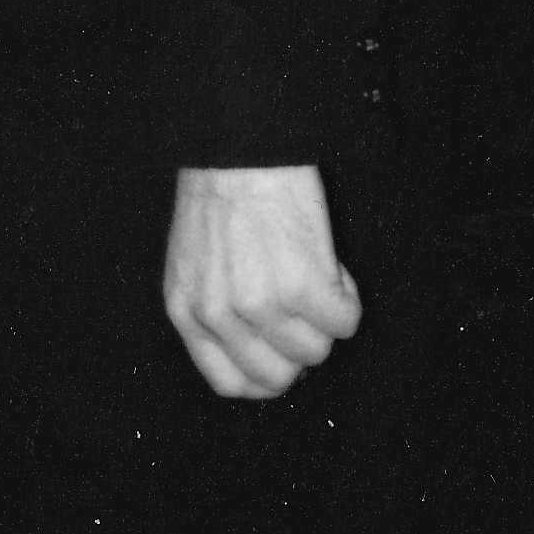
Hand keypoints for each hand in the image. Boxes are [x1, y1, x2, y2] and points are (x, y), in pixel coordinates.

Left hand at [162, 163, 359, 398]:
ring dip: (324, 317)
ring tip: (310, 273)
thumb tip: (266, 355)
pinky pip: (346, 322)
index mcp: (185, 311)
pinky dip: (348, 298)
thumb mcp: (194, 264)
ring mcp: (260, 304)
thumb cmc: (220, 200)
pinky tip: (329, 265)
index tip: (282, 356)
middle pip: (279, 377)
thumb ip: (214, 314)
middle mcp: (219, 314)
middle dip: (298, 348)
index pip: (230, 384)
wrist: (240, 149)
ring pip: (317, 352)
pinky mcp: (303, 287)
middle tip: (300, 310)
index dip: (265, 378)